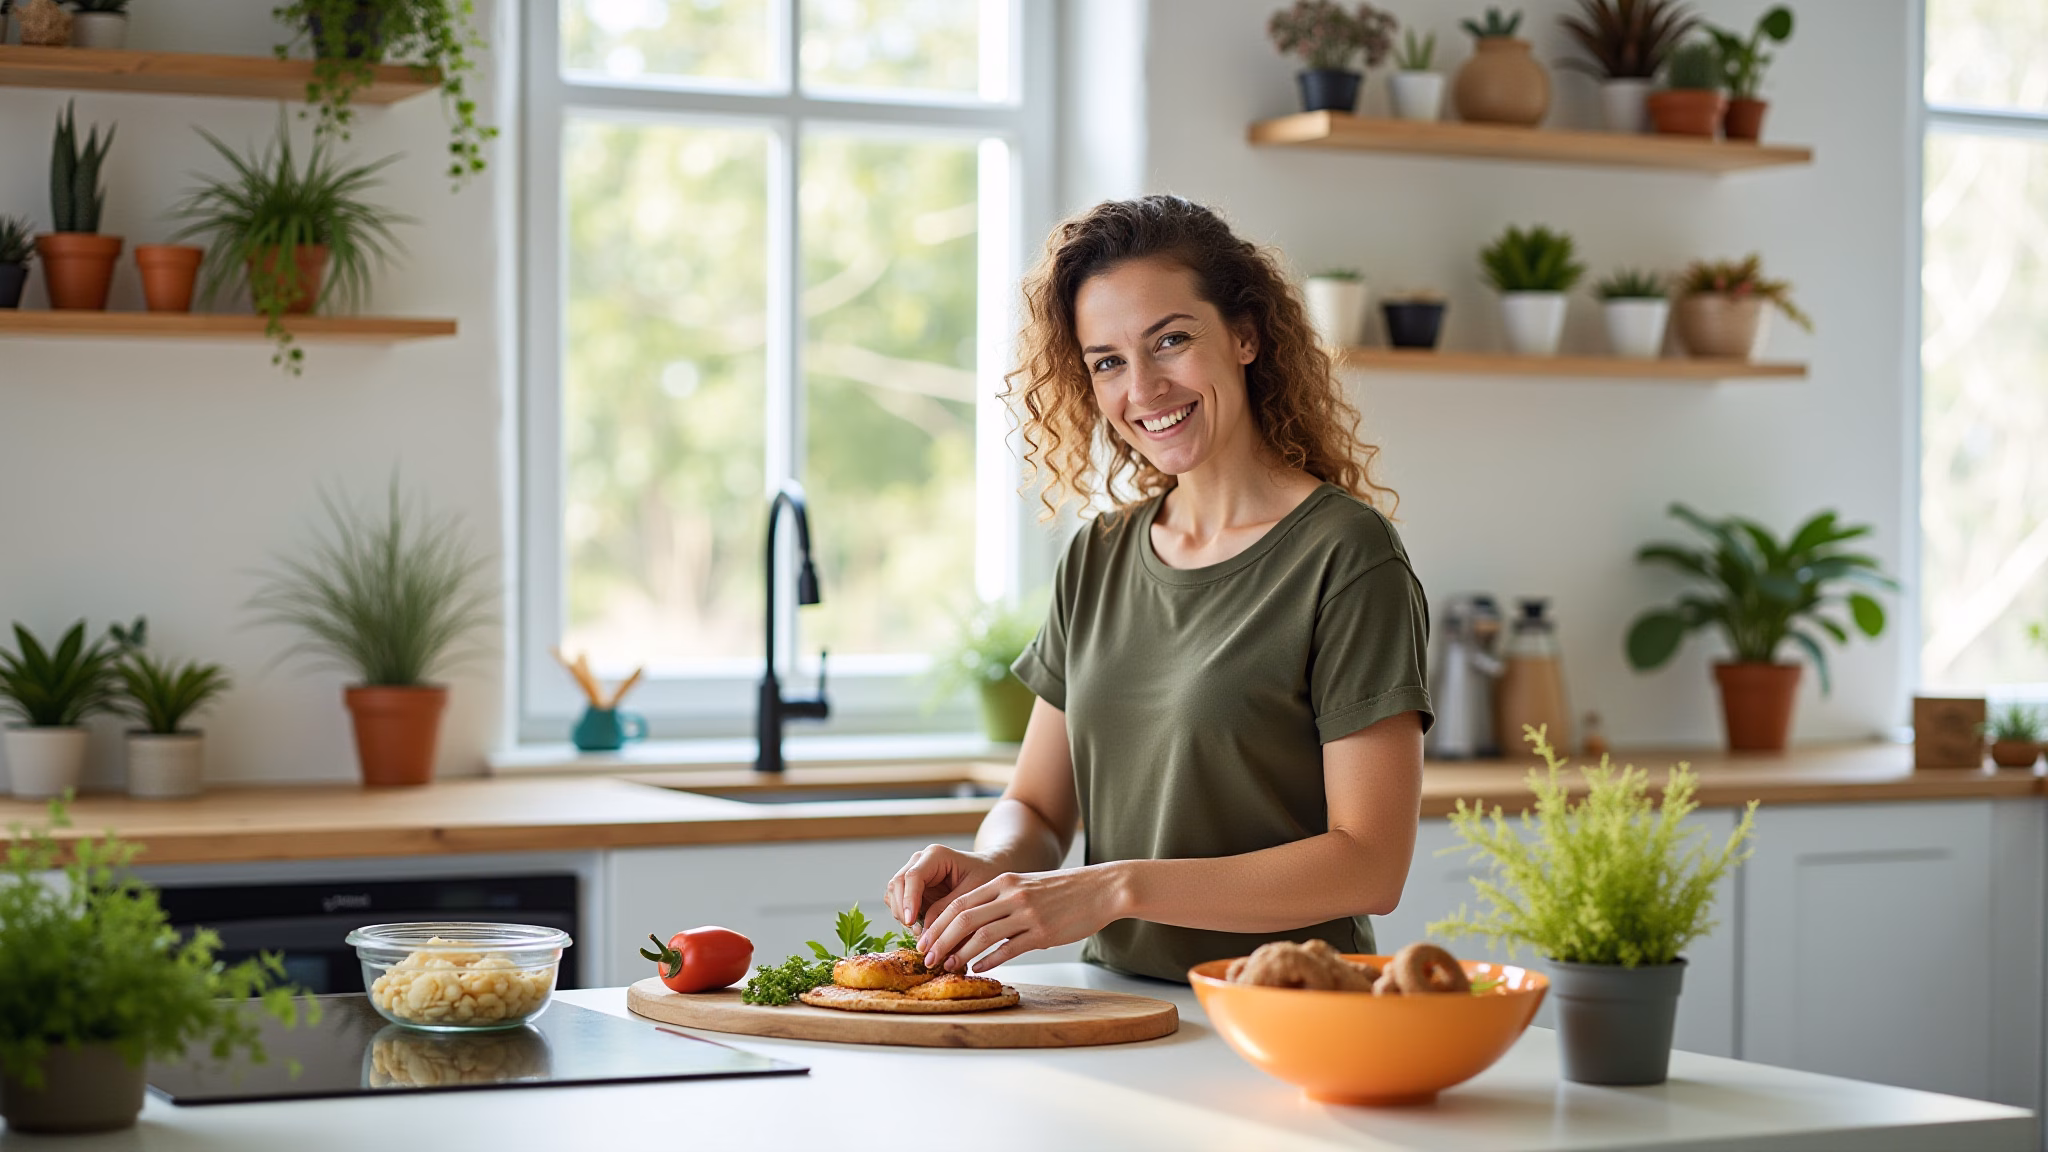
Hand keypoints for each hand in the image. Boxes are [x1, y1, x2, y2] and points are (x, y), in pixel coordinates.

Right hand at [884, 844, 1006, 931]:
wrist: (990, 871)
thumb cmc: (985, 877)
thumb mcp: (972, 894)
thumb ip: (947, 911)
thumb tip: (925, 933)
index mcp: (936, 855)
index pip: (913, 877)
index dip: (909, 900)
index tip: (910, 922)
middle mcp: (920, 861)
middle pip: (897, 884)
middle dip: (902, 910)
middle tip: (917, 933)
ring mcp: (914, 872)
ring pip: (893, 894)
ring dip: (902, 915)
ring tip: (921, 933)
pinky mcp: (913, 887)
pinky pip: (899, 901)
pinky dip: (905, 916)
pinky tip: (920, 928)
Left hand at [918, 865, 1124, 974]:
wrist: (1101, 889)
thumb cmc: (1064, 890)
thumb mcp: (1027, 885)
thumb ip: (1002, 899)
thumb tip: (976, 924)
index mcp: (1004, 882)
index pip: (959, 902)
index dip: (937, 923)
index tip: (924, 939)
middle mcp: (1012, 895)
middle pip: (963, 918)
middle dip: (940, 940)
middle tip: (927, 958)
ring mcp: (1027, 914)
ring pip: (982, 935)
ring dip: (960, 953)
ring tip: (948, 966)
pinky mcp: (1043, 933)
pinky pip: (1008, 949)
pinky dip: (989, 960)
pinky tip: (978, 968)